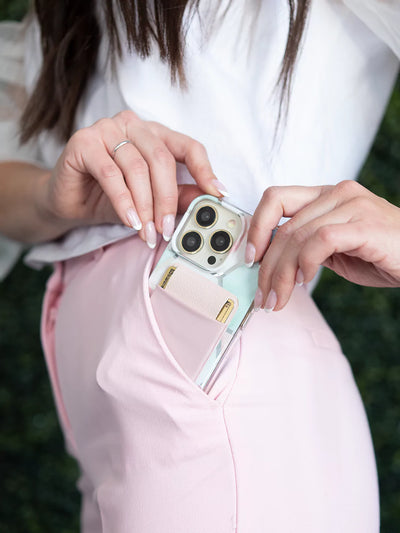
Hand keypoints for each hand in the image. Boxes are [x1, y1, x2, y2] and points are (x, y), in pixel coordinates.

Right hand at [39, 110, 226, 246]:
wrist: (68, 202)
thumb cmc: (109, 197)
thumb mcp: (149, 200)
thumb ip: (176, 196)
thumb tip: (206, 200)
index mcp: (154, 134)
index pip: (187, 146)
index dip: (204, 170)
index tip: (217, 195)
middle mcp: (132, 125)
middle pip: (162, 159)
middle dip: (167, 199)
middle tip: (166, 229)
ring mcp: (106, 129)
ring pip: (137, 167)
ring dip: (145, 205)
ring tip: (147, 231)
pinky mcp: (83, 142)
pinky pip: (111, 173)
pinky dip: (123, 201)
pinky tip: (130, 221)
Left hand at [245, 180, 399, 310]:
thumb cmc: (381, 254)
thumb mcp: (334, 249)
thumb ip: (305, 246)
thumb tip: (270, 261)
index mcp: (326, 195)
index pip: (275, 198)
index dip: (257, 227)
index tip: (250, 258)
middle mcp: (337, 194)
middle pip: (283, 225)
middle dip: (266, 266)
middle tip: (263, 294)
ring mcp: (351, 205)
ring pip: (297, 237)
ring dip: (281, 274)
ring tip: (278, 299)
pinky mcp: (364, 224)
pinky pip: (320, 242)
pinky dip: (306, 265)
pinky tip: (304, 281)